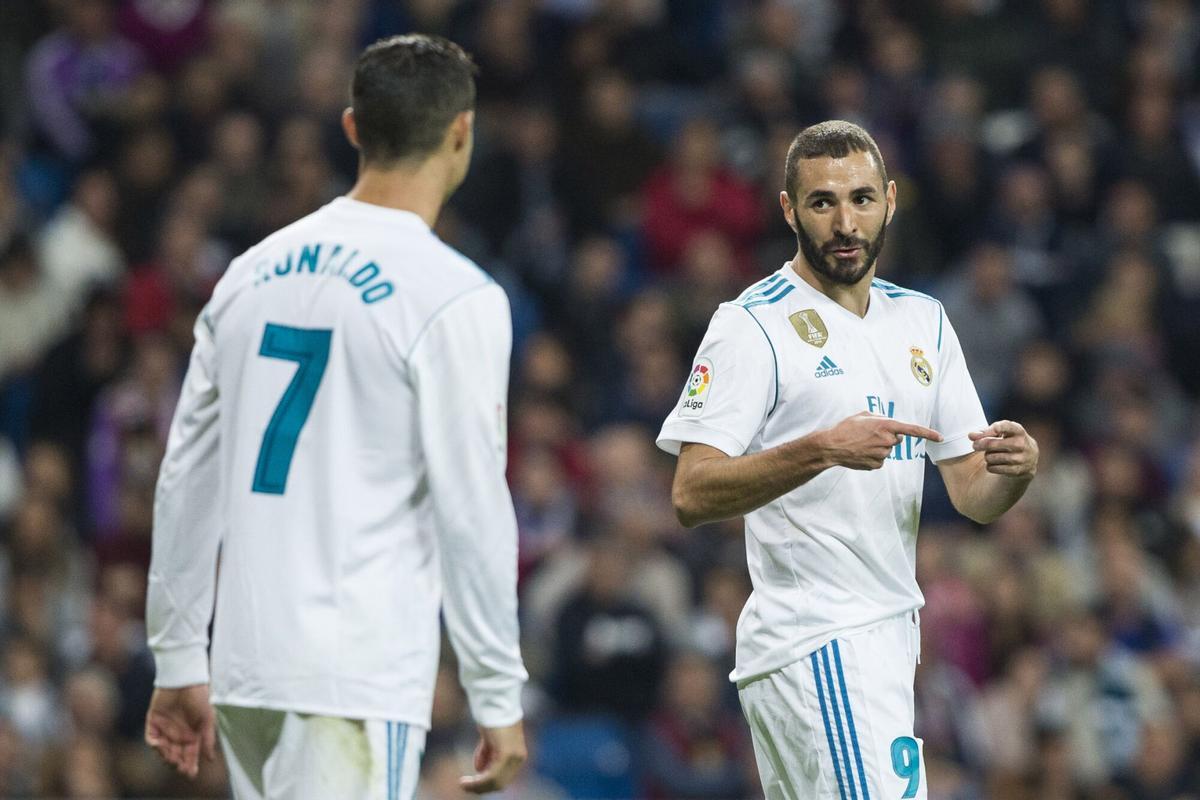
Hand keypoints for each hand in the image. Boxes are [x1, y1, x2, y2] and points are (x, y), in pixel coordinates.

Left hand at [144, 685, 216, 777]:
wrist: (185, 679)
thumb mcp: (207, 719)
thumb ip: (207, 739)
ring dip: (166, 756)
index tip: (191, 773)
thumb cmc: (200, 697)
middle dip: (178, 763)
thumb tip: (210, 759)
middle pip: (177, 755)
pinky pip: (151, 738)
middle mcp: (179, 734)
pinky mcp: (153, 721)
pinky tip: (160, 746)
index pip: (191, 754)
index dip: (191, 764)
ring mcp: (165, 729)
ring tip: (171, 758)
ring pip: (163, 750)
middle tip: (180, 767)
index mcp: (193, 734)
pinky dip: (154, 745)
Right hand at [460, 721, 526, 793]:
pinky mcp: (506, 754)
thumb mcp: (489, 738)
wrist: (495, 699)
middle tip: (464, 785)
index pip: (503, 778)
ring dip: (477, 786)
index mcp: (517, 754)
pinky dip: (478, 782)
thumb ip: (487, 752)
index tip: (471, 783)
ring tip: (463, 784)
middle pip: (500, 783)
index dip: (486, 784)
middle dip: (481, 787)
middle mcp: (519, 757)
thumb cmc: (491, 714)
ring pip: (495, 782)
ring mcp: (514, 756)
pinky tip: (465, 781)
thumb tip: (480, 769)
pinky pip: (491, 776)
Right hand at [820, 412, 942, 470]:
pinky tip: (860, 453)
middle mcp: (887, 441)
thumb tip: (887, 424)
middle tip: (869, 434)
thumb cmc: (845, 428)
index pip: (912, 430)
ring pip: (887, 450)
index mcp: (885, 426)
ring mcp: (882, 455)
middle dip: (888, 437)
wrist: (831, 446)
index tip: (940, 437)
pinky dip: (872, 456)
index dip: (928, 433)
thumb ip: (880, 418)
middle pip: (896, 439)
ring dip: (878, 446)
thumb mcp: (863, 416)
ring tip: (861, 443)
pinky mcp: (876, 465)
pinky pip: (880, 460)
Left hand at [969, 420, 1037, 477]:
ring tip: (991, 455)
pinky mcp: (1017, 470)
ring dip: (987, 456)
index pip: (1004, 426)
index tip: (978, 434)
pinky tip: (994, 464)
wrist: (1030, 458)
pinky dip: (990, 466)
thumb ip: (986, 432)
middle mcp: (1021, 443)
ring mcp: (1021, 458)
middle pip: (992, 444)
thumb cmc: (1010, 441)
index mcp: (1018, 430)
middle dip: (980, 444)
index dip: (989, 430)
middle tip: (975, 445)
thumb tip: (971, 435)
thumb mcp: (1002, 433)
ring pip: (991, 457)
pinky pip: (994, 468)